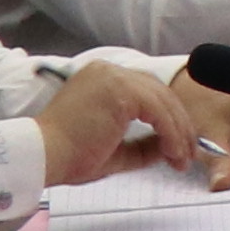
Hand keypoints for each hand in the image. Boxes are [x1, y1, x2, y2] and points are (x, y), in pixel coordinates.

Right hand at [31, 61, 225, 189]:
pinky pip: (160, 111)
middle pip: (160, 93)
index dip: (168, 119)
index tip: (179, 147)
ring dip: (179, 132)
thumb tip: (171, 146)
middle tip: (188, 155)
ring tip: (183, 160)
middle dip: (180, 125)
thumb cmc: (67, 157)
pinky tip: (174, 154)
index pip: (147, 93)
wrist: (41, 157)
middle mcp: (109, 70)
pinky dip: (172, 133)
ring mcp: (114, 77)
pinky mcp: (120, 90)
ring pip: (164, 102)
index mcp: (102, 78)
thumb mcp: (115, 149)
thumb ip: (143, 144)